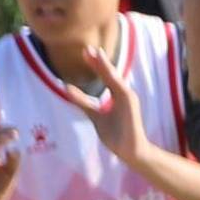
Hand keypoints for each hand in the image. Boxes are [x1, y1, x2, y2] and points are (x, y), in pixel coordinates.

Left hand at [77, 44, 154, 169]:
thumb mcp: (96, 116)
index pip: (104, 76)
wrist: (131, 151)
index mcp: (117, 95)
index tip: (85, 52)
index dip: (95, 64)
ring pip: (113, 76)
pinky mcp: (129, 101)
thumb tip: (68, 89)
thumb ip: (84, 102)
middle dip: (98, 61)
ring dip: (103, 64)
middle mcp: (123, 92)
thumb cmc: (116, 135)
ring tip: (93, 52)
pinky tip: (103, 66)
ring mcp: (128, 96)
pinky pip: (117, 85)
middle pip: (108, 73)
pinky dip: (110, 74)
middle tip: (86, 48)